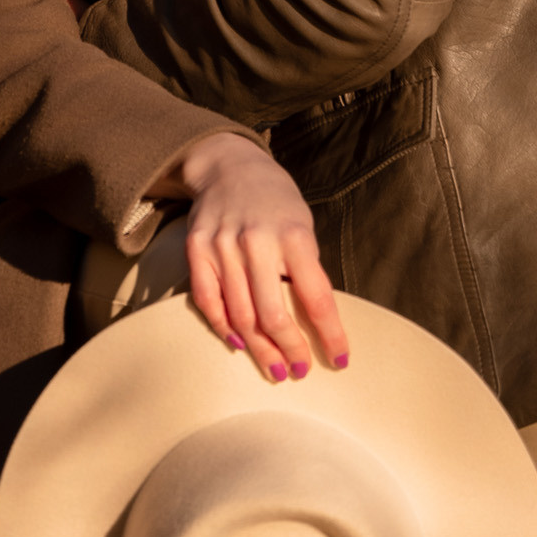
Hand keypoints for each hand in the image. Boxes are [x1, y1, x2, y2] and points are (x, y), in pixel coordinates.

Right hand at [160, 130, 349, 380]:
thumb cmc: (276, 201)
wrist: (229, 165)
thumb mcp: (303, 225)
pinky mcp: (197, 249)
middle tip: (299, 371)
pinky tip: (238, 343)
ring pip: (241, 315)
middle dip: (290, 350)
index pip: (317, 297)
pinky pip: (208, 300)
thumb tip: (314, 323)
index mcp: (294, 235)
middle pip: (273, 314)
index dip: (330, 334)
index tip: (339, 359)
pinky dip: (223, 327)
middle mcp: (257, 241)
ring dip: (259, 349)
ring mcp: (223, 246)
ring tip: (274, 368)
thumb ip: (305, 268)